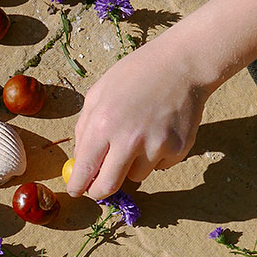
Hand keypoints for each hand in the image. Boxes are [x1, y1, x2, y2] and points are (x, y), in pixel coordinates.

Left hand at [67, 40, 209, 199]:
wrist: (180, 64)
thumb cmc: (134, 75)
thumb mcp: (98, 94)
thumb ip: (85, 128)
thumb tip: (80, 161)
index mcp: (103, 124)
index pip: (85, 169)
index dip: (77, 185)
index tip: (75, 191)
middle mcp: (129, 140)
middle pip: (108, 186)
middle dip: (99, 191)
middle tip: (98, 188)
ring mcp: (156, 146)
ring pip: (135, 176)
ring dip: (131, 165)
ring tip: (140, 134)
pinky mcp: (178, 150)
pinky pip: (159, 166)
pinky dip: (155, 157)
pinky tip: (159, 130)